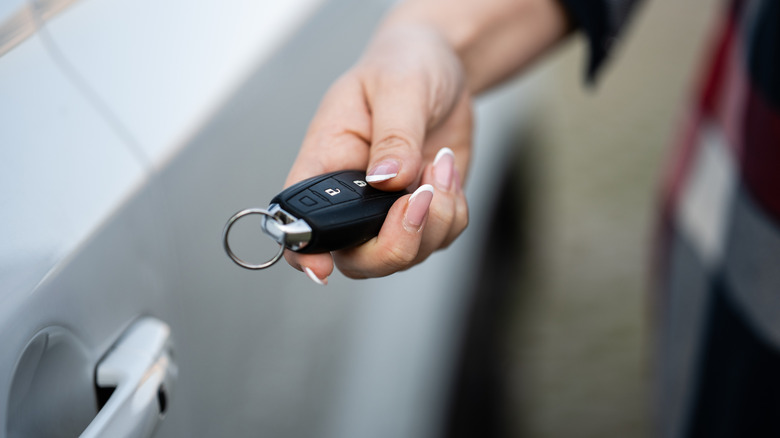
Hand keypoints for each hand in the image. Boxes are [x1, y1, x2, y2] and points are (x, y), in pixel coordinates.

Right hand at [283, 25, 471, 282]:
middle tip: (422, 196)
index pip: (300, 220)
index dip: (306, 252)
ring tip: (438, 163)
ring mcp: (387, 212)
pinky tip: (446, 170)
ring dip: (436, 218)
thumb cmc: (403, 66)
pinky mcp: (422, 214)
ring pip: (407, 254)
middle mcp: (351, 198)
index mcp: (325, 163)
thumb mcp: (398, 87)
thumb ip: (393, 135)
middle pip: (359, 259)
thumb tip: (387, 180)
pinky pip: (441, 237)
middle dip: (397, 242)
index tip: (322, 268)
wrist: (442, 69)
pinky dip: (453, 211)